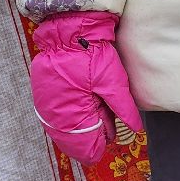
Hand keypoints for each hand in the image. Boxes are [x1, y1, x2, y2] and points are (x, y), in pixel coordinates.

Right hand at [28, 11, 142, 163]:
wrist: (70, 32)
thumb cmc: (92, 56)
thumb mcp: (113, 83)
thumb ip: (124, 109)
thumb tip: (135, 130)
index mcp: (70, 116)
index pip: (83, 145)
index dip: (96, 148)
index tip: (107, 146)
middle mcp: (53, 116)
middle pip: (72, 139)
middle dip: (89, 138)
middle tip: (106, 132)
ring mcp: (46, 106)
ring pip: (64, 129)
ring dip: (80, 128)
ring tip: (99, 122)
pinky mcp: (44, 95)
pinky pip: (57, 116)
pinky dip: (70, 118)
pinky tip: (84, 113)